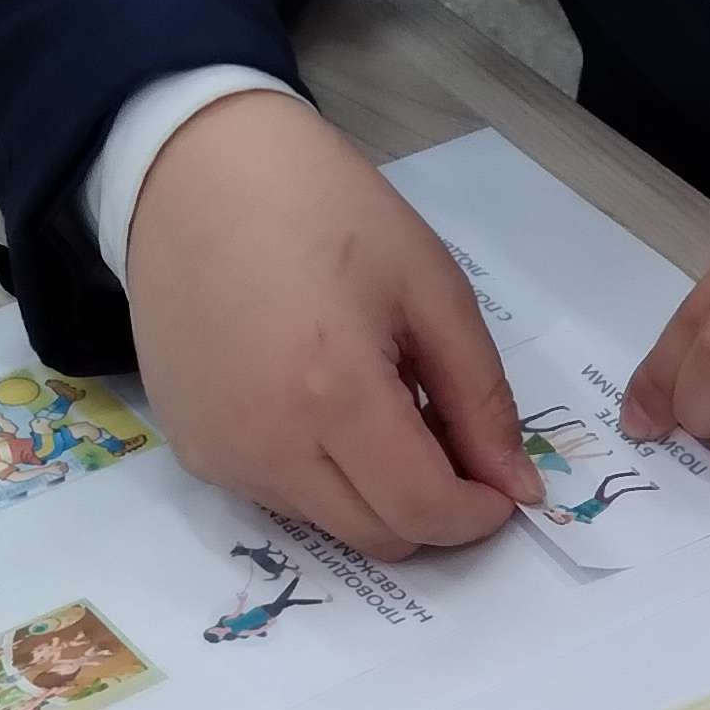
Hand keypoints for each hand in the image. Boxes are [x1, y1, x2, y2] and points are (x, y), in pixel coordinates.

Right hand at [125, 88, 540, 558]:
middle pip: (380, 536)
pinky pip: (280, 499)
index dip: (476, 514)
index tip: (501, 486)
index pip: (422, 510)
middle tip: (444, 435)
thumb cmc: (325, 211)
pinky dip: (320, 476)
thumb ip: (481, 399)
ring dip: (375, 493)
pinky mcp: (192, 451)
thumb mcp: (430, 288)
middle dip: (431, 507)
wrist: (195, 172)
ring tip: (375, 402)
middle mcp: (267, 445)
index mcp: (334, 393)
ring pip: (331, 525)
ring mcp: (221, 455)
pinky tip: (317, 401)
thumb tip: (517, 489)